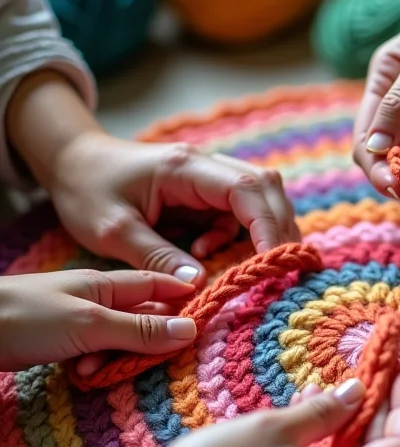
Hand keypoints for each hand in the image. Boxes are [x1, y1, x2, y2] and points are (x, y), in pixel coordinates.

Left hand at [0, 269, 195, 371]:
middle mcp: (96, 298)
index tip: (214, 310)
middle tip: (169, 358)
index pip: (159, 284)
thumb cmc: (24, 316)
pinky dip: (95, 365)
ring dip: (120, 357)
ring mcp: (76, 319)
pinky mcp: (59, 340)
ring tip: (105, 370)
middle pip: (142, 315)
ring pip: (118, 338)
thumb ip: (139, 328)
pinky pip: (93, 352)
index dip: (185, 296)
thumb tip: (191, 329)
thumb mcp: (90, 323)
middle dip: (155, 336)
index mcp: (106, 283)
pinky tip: (85, 375)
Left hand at [7, 72, 300, 287]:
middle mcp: (205, 166)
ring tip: (252, 264)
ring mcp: (208, 177)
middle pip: (265, 188)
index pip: (246, 188)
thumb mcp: (112, 230)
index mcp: (185, 167)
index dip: (268, 224)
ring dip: (264, 231)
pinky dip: (237, 236)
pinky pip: (238, 213)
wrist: (71, 162)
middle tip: (280, 266)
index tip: (274, 261)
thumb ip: (156, 256)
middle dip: (279, 228)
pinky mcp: (206, 192)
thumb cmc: (87, 190)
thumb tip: (199, 283)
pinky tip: (207, 254)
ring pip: (260, 198)